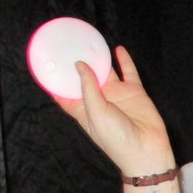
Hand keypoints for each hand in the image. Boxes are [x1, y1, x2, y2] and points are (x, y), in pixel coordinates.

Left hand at [54, 46, 174, 174]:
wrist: (146, 150)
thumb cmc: (116, 138)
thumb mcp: (96, 113)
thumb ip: (88, 87)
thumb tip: (79, 64)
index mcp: (84, 110)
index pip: (65, 94)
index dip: (56, 82)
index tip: (46, 65)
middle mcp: (99, 100)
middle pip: (84, 78)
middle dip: (76, 64)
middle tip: (67, 45)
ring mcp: (117, 95)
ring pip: (106, 71)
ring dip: (99, 59)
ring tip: (90, 42)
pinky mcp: (134, 91)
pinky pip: (128, 72)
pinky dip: (123, 60)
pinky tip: (117, 48)